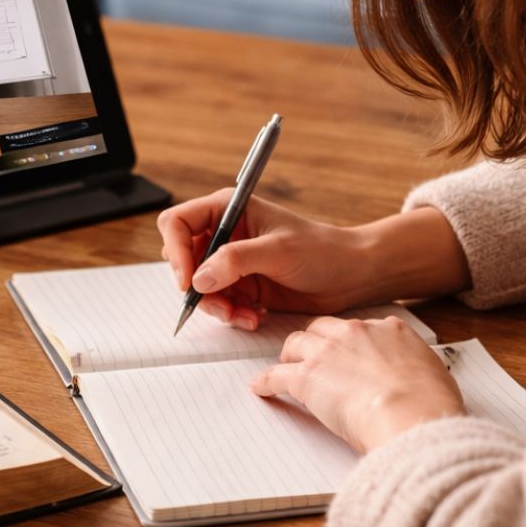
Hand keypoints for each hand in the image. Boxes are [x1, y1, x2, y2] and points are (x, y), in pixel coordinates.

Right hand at [157, 190, 360, 328]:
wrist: (349, 275)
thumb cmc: (321, 250)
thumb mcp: (278, 251)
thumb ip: (236, 261)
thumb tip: (199, 278)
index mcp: (228, 209)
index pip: (178, 223)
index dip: (175, 251)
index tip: (188, 281)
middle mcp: (225, 234)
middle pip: (183, 259)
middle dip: (196, 287)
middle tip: (220, 304)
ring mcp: (231, 262)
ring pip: (199, 287)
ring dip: (217, 307)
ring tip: (243, 315)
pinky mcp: (241, 285)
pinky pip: (219, 303)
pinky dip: (232, 315)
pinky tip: (256, 317)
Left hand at [250, 315, 465, 452]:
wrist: (413, 416)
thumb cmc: (430, 405)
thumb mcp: (433, 376)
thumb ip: (416, 370)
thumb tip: (417, 382)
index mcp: (390, 330)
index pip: (361, 329)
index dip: (351, 342)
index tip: (348, 351)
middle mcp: (356, 333)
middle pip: (323, 329)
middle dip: (315, 341)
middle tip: (311, 355)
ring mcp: (328, 352)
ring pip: (297, 343)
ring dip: (290, 355)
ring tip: (285, 366)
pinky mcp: (307, 377)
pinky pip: (277, 375)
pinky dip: (266, 381)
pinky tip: (260, 387)